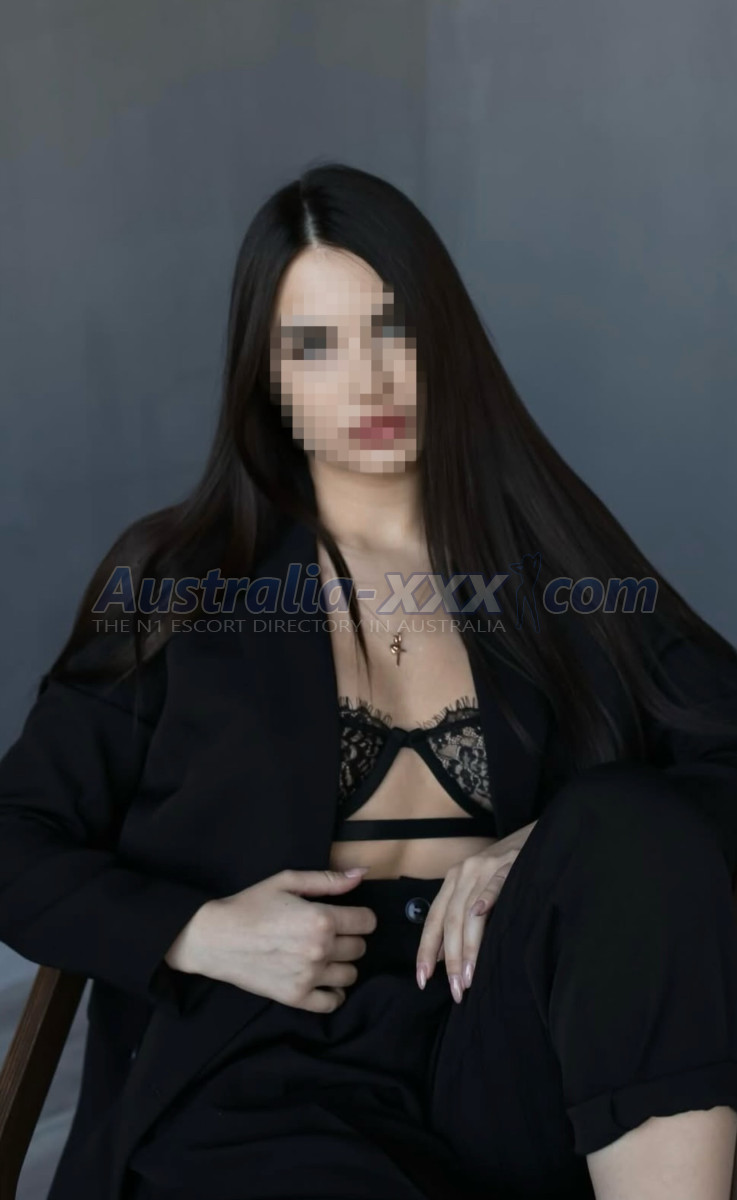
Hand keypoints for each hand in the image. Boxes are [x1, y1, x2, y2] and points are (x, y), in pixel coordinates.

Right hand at [164, 866, 377, 1011]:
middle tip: (328, 933)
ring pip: (350, 975)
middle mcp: (319, 950)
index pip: (367, 922)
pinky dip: (333, 992)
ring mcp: (309, 976)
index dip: (359, 916)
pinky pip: (332, 1002)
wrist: (216, 938)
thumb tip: (362, 874)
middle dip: (349, 938)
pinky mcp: (296, 997)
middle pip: (360, 948)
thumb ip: (328, 879)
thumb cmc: (251, 905)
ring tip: (322, 954)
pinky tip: (322, 979)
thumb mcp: (287, 881)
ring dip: (341, 964)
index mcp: (321, 919)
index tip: (347, 916)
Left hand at [415, 822, 536, 1002]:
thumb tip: (440, 957)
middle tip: (456, 989)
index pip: (433, 920)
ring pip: (469, 910)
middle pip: (450, 920)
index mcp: (452, 881)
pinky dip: (486, 898)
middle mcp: (463, 873)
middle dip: (451, 958)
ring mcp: (485, 867)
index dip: (426, 950)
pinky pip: (495, 884)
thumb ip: (458, 919)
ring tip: (468, 976)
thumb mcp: (476, 890)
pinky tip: (481, 915)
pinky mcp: (509, 864)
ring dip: (468, 946)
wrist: (534, 837)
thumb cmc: (505, 871)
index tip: (422, 980)